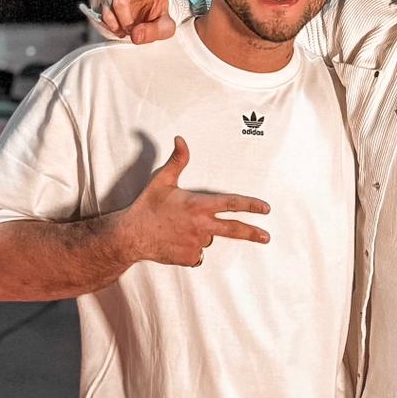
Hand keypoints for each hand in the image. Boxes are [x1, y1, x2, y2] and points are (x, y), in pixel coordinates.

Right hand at [94, 0, 183, 43]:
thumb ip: (155, 31)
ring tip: (129, 28)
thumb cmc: (153, 21)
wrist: (135, 22)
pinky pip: (104, 9)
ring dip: (123, 21)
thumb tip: (136, 34)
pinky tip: (117, 27)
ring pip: (117, 1)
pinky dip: (111, 24)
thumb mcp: (163, 29)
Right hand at [122, 136, 270, 266]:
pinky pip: (198, 253)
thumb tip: (181, 139)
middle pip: (234, 230)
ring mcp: (196, 244)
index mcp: (198, 205)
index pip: (231, 204)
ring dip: (202, 234)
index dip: (251, 205)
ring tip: (180, 228)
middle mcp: (201, 226)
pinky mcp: (189, 258)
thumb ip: (177, 160)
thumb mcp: (162, 180)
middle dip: (253, 233)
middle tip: (267, 237)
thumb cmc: (147, 207)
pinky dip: (192, 248)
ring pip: (209, 239)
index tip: (265, 209)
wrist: (130, 237)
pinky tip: (177, 240)